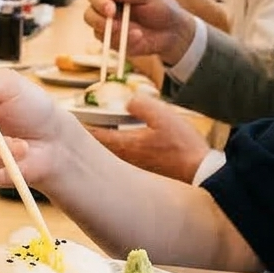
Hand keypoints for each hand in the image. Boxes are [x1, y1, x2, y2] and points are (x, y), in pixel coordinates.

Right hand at [84, 0, 201, 64]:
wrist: (173, 31)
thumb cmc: (162, 8)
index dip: (98, 0)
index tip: (111, 8)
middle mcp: (107, 8)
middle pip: (88, 13)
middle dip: (99, 19)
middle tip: (115, 22)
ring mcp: (109, 27)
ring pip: (96, 31)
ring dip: (113, 32)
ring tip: (135, 32)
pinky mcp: (114, 42)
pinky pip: (110, 44)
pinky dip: (125, 42)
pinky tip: (139, 38)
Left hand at [89, 94, 209, 181]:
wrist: (200, 171)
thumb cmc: (183, 145)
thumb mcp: (163, 116)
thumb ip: (141, 105)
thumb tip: (128, 101)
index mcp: (126, 145)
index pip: (96, 136)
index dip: (83, 126)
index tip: (73, 120)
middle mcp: (126, 159)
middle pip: (99, 148)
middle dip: (89, 136)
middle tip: (80, 126)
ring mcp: (135, 167)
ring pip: (111, 154)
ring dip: (103, 144)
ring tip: (98, 132)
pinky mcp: (145, 170)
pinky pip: (122, 159)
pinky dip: (116, 151)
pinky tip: (123, 143)